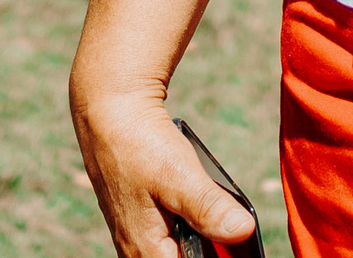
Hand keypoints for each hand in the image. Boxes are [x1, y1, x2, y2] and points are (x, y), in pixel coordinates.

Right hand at [72, 84, 256, 257]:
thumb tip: (243, 231)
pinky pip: (175, 230)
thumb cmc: (139, 144)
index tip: (238, 246)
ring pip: (181, 246)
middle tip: (234, 225)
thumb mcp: (178, 174)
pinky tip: (210, 203)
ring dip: (205, 235)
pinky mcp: (144, 214)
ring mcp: (139, 231)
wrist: (109, 108)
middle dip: (213, 247)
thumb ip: (209, 208)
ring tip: (227, 215)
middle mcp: (139, 248)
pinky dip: (195, 220)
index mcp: (145, 251)